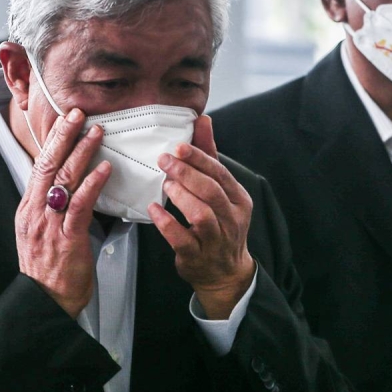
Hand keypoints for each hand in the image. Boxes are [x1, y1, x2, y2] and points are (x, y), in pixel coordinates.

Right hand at [16, 109, 110, 317]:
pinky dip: (92, 184)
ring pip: (63, 180)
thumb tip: (67, 189)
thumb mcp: (41, 235)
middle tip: (78, 113)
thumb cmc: (48, 272)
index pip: (39, 166)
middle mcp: (35, 213)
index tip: (66, 120)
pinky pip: (79, 205)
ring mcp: (49, 225)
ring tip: (97, 132)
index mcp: (28, 210)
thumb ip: (51, 210)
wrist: (44, 303)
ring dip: (82, 153)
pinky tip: (104, 169)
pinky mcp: (66, 239)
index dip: (53, 141)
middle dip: (63, 136)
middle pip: (47, 165)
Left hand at [148, 114, 255, 318]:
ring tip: (165, 184)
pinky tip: (154, 210)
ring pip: (201, 214)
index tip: (179, 145)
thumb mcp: (220, 190)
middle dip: (187, 173)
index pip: (220, 173)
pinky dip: (167, 223)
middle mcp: (231, 218)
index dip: (199, 158)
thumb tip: (203, 119)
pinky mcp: (197, 256)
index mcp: (238, 198)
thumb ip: (209, 156)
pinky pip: (182, 239)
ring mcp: (215, 239)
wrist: (225, 272)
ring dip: (181, 196)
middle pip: (211, 191)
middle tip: (165, 160)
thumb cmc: (219, 223)